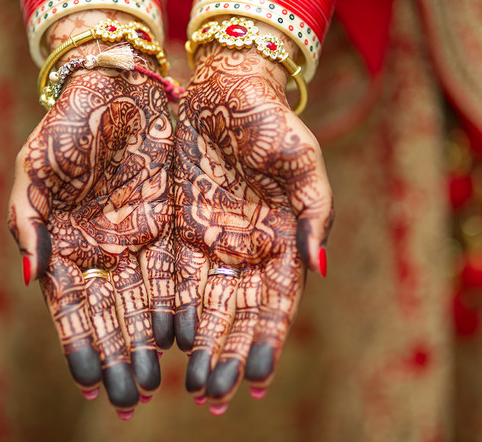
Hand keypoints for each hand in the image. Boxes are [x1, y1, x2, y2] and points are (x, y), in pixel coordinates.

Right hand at [8, 58, 173, 413]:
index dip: (79, 344)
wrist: (113, 86)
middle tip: (128, 398)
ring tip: (157, 380)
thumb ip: (27, 223)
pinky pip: (175, 269)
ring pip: (145, 300)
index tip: (89, 383)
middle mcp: (104, 248)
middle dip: (120, 356)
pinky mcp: (172, 221)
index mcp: (67, 243)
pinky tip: (180, 336)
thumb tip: (33, 276)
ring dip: (148, 341)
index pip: (73, 307)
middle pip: (112, 314)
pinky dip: (176, 303)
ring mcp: (139, 237)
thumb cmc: (65, 126)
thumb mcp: (33, 172)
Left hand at [174, 40, 333, 411]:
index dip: (265, 340)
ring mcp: (208, 239)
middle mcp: (242, 247)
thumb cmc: (270, 119)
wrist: (224, 87)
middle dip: (224, 354)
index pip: (273, 302)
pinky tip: (162, 337)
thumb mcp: (302, 159)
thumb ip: (315, 212)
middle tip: (211, 395)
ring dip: (195, 342)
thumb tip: (319, 268)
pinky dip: (167, 305)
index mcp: (279, 238)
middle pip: (234, 312)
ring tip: (187, 381)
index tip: (255, 378)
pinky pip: (169, 272)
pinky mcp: (175, 224)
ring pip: (201, 301)